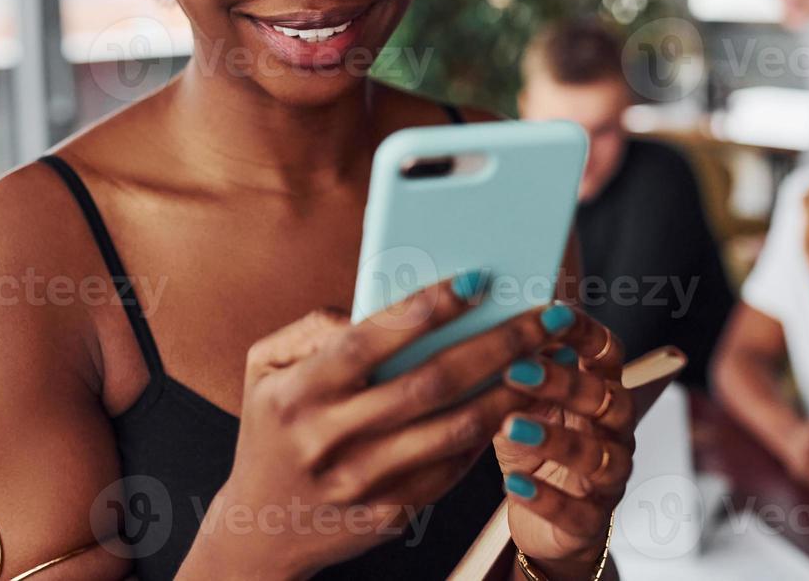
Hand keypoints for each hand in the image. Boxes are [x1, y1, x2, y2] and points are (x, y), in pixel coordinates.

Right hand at [206, 273, 557, 578]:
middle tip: (545, 315)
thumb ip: (314, 327)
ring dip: (510, 392)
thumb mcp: (265, 367)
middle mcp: (328, 440)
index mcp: (297, 393)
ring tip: (549, 360)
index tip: (477, 279)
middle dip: (497, 344)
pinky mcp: (388, 515)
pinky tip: (519, 403)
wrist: (259, 528)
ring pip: (453, 431)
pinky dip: (488, 433)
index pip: (369, 342)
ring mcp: (361, 483)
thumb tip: (375, 305)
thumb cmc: (272, 426)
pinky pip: (450, 468)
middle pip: (429, 383)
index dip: (424, 310)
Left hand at [495, 307, 632, 578]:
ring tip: (511, 426)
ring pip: (597, 455)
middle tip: (516, 369)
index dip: (585, 332)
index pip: (608, 351)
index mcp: (602, 389)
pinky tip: (513, 483)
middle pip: (605, 398)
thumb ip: (515, 367)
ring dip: (554, 439)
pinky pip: (577, 511)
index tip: (550, 313)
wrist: (542, 517)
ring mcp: (609, 477)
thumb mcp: (520, 401)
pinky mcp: (592, 521)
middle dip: (563, 382)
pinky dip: (545, 497)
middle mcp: (615, 430)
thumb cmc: (531, 445)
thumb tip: (484, 319)